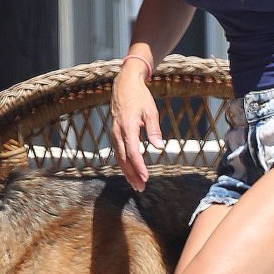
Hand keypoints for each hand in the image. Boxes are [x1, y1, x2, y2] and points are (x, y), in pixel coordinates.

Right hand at [110, 64, 163, 190]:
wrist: (124, 85)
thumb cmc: (139, 97)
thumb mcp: (151, 111)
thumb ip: (154, 130)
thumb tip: (159, 147)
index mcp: (128, 127)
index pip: (133, 152)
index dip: (139, 167)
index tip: (145, 178)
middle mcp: (118, 132)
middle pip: (124, 159)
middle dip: (132, 175)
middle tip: (141, 188)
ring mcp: (114, 133)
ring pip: (119, 158)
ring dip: (127, 172)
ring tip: (136, 184)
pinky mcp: (114, 134)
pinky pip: (118, 152)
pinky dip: (123, 164)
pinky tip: (129, 171)